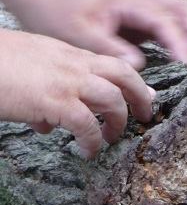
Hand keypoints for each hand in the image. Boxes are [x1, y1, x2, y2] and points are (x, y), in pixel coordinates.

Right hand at [0, 29, 154, 157]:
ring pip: (113, 99)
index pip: (107, 63)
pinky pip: (88, 126)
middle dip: (140, 96)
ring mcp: (65, 81)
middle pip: (123, 73)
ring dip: (119, 122)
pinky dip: (93, 142)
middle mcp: (70, 63)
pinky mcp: (55, 101)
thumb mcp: (24, 74)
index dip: (131, 81)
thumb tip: (47, 126)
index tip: (144, 94)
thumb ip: (43, 94)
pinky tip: (88, 152)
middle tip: (145, 116)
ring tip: (112, 138)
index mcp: (64, 53)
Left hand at [3, 0, 186, 68]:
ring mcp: (138, 3)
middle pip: (181, 9)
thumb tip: (139, 66)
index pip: (165, 21)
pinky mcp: (135, 12)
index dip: (181, 42)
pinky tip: (179, 52)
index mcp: (127, 1)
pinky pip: (166, 18)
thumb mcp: (80, 34)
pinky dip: (179, 33)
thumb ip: (112, 51)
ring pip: (178, 10)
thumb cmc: (53, 10)